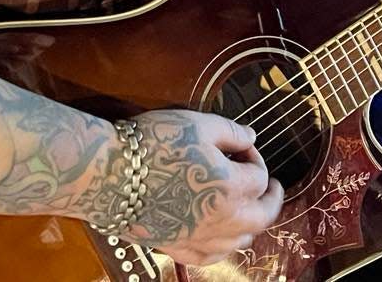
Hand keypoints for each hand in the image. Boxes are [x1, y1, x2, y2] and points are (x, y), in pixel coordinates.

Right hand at [111, 110, 282, 265]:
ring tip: (249, 207)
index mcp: (231, 187)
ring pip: (241, 240)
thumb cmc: (153, 145)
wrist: (110, 174)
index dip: (254, 156)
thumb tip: (251, 137)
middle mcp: (221, 219)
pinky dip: (224, 246)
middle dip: (271, 198)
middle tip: (272, 186)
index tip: (243, 146)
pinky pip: (212, 257)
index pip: (259, 176)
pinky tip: (221, 235)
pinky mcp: (177, 248)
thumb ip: (231, 131)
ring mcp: (199, 238)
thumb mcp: (197, 124)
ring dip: (251, 222)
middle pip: (262, 217)